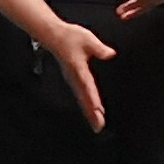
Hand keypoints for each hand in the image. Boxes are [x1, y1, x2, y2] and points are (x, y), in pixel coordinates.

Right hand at [40, 17, 115, 131]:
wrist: (53, 35)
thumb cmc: (69, 37)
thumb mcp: (88, 40)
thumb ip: (100, 49)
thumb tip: (110, 54)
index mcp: (78, 70)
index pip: (87, 88)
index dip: (93, 100)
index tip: (98, 112)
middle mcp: (74, 78)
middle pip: (84, 99)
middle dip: (91, 114)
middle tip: (98, 127)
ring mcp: (72, 80)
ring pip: (82, 99)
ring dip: (89, 112)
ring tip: (96, 124)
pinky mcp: (72, 78)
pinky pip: (80, 94)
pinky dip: (86, 104)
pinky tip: (92, 110)